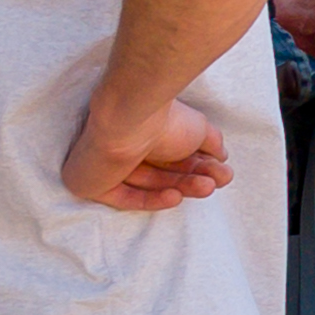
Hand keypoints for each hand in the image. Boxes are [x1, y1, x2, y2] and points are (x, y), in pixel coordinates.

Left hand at [64, 89, 233, 212]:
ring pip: (148, 185)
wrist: (130, 114)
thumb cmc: (163, 117)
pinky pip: (124, 198)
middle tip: (218, 181)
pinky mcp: (92, 183)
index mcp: (147, 132)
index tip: (223, 172)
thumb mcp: (199, 128)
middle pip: (163, 172)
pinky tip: (176, 196)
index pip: (173, 156)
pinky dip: (151, 200)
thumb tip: (221, 157)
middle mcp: (127, 146)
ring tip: (207, 187)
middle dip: (193, 179)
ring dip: (181, 188)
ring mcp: (108, 165)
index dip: (199, 167)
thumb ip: (211, 142)